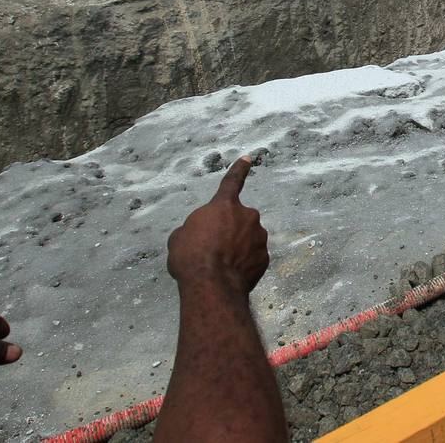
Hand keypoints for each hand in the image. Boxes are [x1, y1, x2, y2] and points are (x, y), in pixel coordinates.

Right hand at [167, 157, 268, 293]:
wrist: (211, 285)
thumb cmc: (191, 258)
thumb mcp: (180, 237)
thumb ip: (194, 228)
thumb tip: (199, 235)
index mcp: (224, 206)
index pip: (232, 182)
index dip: (239, 169)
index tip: (248, 158)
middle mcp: (247, 216)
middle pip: (236, 220)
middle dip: (227, 231)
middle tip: (211, 250)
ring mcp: (259, 237)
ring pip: (246, 239)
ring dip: (235, 248)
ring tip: (218, 265)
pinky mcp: (264, 257)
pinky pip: (252, 257)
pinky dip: (243, 263)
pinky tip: (230, 274)